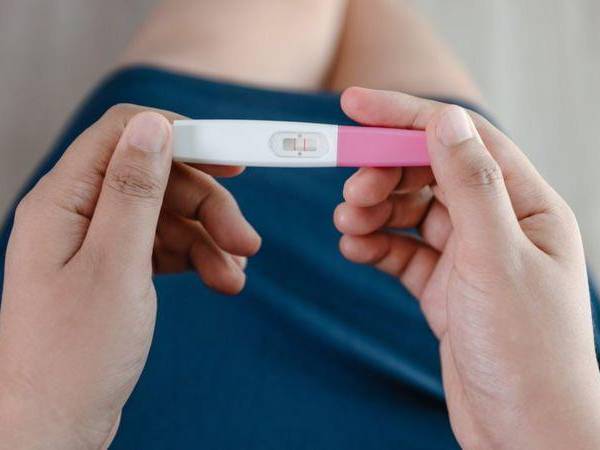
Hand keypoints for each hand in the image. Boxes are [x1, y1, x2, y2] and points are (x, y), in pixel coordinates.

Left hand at [0, 105, 260, 448]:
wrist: (56, 423)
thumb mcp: (115, 265)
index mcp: (64, 199)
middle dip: (208, 205)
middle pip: (157, 178)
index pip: (126, 134)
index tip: (232, 157)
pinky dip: (196, 258)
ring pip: (167, 214)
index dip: (183, 137)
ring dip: (208, 238)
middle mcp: (79, 212)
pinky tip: (220, 279)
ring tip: (235, 274)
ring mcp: (97, 241)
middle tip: (247, 240)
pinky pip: (164, 245)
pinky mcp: (115, 267)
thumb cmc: (75, 355)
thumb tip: (153, 125)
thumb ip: (136, 190)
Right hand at [334, 88, 599, 448]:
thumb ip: (470, 185)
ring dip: (374, 210)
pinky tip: (355, 248)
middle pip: (428, 174)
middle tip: (350, 190)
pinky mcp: (443, 286)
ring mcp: (468, 256)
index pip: (460, 139)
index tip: (355, 104)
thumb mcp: (495, 259)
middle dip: (384, 175)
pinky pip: (401, 251)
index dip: (406, 117)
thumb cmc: (527, 352)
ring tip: (347, 223)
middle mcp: (496, 224)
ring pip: (410, 212)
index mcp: (525, 206)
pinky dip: (375, 244)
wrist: (524, 433)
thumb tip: (446, 121)